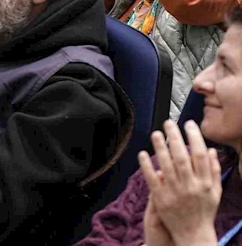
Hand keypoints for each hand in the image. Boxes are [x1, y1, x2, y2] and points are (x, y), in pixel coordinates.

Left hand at [139, 120, 220, 245]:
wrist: (193, 234)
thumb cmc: (204, 211)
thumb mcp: (215, 192)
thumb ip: (214, 171)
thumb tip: (210, 150)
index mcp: (205, 183)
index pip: (200, 155)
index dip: (194, 137)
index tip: (188, 124)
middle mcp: (191, 187)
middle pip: (182, 157)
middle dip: (175, 137)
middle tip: (168, 123)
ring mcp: (175, 193)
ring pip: (166, 166)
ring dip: (160, 148)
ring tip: (156, 133)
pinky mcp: (160, 199)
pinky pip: (152, 180)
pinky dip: (146, 166)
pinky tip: (142, 154)